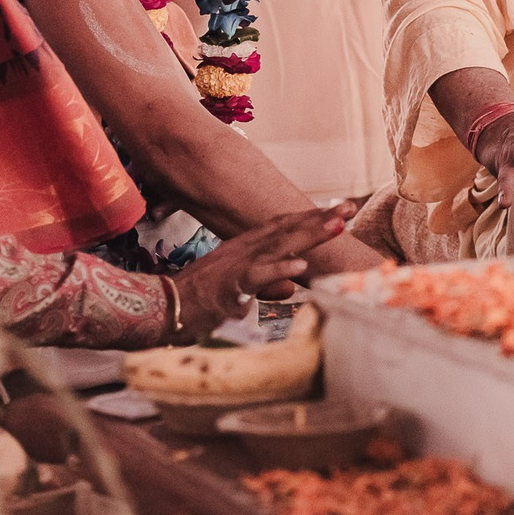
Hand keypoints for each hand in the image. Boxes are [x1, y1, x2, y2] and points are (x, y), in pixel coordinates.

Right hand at [172, 200, 354, 330]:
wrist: (164, 306)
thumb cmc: (200, 299)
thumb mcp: (240, 289)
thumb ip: (267, 283)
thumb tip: (292, 284)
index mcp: (248, 247)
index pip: (285, 227)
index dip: (313, 218)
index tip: (340, 211)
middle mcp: (246, 249)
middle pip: (288, 230)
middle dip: (320, 219)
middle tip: (349, 208)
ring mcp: (238, 265)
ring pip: (279, 246)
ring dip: (309, 235)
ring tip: (337, 226)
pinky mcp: (230, 285)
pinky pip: (257, 276)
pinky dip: (278, 269)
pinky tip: (300, 264)